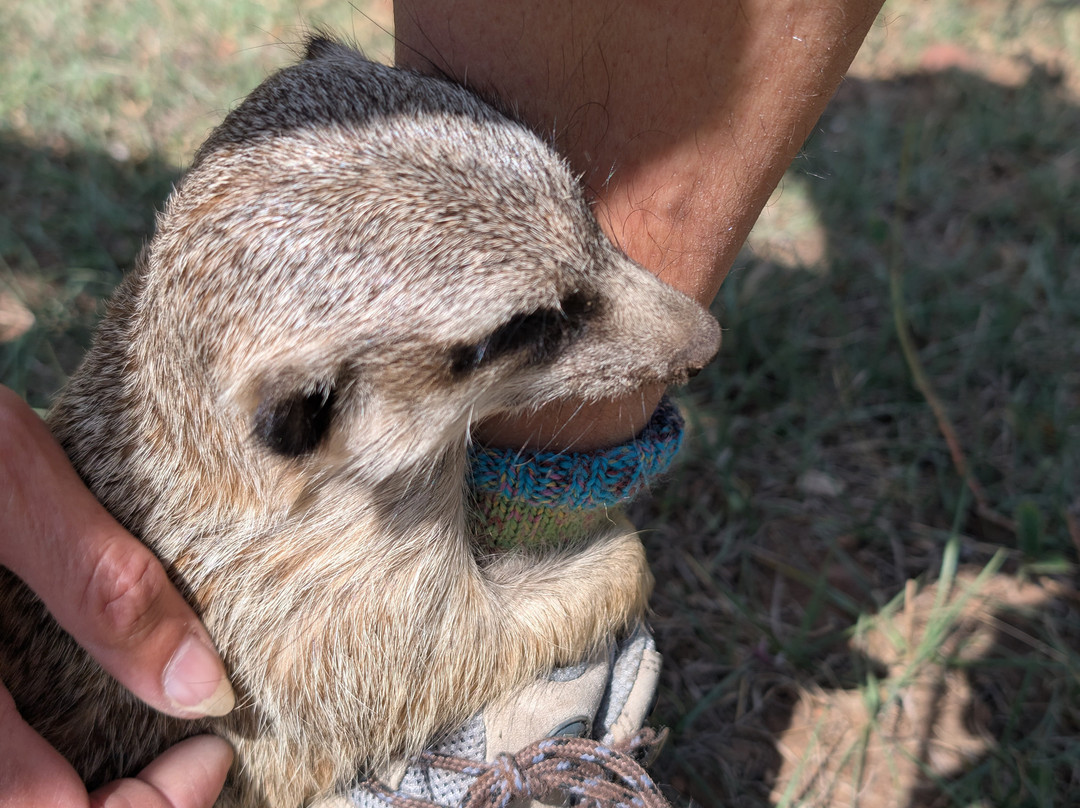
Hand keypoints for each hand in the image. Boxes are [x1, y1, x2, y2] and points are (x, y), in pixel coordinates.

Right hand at [0, 385, 235, 805]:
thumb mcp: (10, 485)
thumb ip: (99, 588)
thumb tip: (198, 690)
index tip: (210, 753)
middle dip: (112, 805)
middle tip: (189, 762)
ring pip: (2, 786)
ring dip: (69, 789)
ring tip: (144, 753)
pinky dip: (33, 753)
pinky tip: (76, 714)